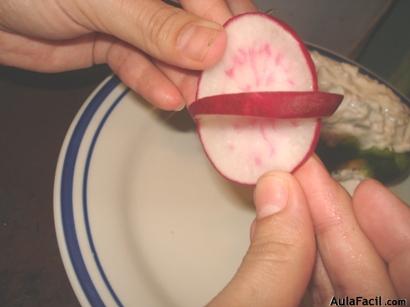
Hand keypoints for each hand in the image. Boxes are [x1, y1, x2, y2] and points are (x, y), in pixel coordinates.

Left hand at [0, 0, 256, 109]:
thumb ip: (156, 24)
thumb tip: (212, 46)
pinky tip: (169, 100)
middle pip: (192, 25)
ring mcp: (130, 20)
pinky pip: (140, 66)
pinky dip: (153, 84)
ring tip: (198, 101)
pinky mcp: (113, 46)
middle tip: (226, 88)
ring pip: (168, 52)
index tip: (247, 58)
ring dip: (183, 78)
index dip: (229, 23)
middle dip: (208, 58)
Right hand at [208, 156, 409, 305]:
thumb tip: (278, 187)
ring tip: (283, 193)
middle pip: (371, 279)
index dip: (398, 240)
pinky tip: (274, 226)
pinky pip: (308, 289)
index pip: (407, 288)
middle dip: (340, 224)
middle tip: (308, 175)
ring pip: (336, 283)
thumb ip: (271, 259)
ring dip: (309, 234)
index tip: (366, 191)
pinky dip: (291, 257)